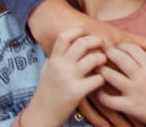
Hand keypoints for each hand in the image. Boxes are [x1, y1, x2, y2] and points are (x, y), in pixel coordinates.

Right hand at [26, 0, 145, 126]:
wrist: (42, 115)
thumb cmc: (48, 91)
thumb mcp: (48, 69)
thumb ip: (57, 55)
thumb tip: (68, 39)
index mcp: (53, 60)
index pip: (64, 37)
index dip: (78, 30)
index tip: (87, 31)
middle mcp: (59, 67)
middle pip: (82, 44)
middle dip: (96, 41)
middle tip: (102, 44)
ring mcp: (68, 79)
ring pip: (93, 59)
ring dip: (102, 58)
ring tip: (102, 62)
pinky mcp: (76, 92)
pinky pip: (98, 78)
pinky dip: (103, 78)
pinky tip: (100, 80)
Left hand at [95, 43, 145, 126]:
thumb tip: (139, 49)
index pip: (134, 49)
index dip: (122, 46)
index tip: (116, 46)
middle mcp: (143, 77)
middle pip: (121, 59)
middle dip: (109, 53)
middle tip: (101, 52)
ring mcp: (135, 91)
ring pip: (112, 77)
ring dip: (101, 71)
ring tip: (95, 69)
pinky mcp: (129, 106)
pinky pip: (109, 100)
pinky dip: (100, 95)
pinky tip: (97, 91)